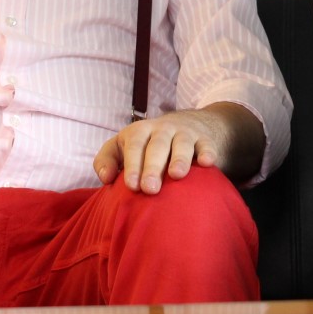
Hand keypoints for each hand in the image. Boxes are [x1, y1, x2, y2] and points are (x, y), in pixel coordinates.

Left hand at [94, 102, 261, 193]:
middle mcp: (162, 130)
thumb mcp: (123, 145)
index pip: (134, 145)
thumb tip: (105, 178)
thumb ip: (107, 159)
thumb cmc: (147, 144)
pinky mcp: (204, 139)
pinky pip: (206, 144)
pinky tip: (207, 163)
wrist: (188, 124)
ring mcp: (184, 133)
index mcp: (139, 131)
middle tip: (150, 189)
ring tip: (177, 175)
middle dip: (153, 166)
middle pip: (157, 145)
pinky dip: (207, 152)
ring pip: (181, 143)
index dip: (132, 165)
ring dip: (179, 158)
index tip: (131, 186)